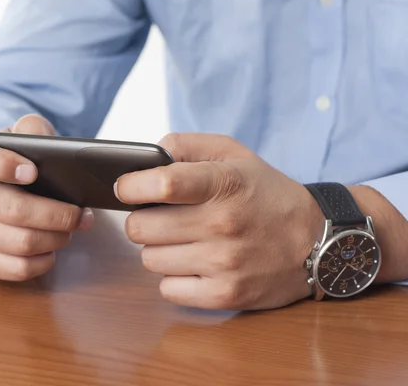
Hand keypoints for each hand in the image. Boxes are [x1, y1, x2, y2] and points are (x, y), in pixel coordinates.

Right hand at [0, 114, 93, 280]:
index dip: (1, 165)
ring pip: (20, 242)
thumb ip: (32, 129)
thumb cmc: (22, 161)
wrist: (8, 189)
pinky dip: (44, 262)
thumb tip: (37, 137)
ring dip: (55, 238)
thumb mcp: (28, 136)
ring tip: (71, 229)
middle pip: (12, 210)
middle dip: (56, 214)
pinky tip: (53, 250)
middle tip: (80, 214)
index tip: (32, 171)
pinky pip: (16, 268)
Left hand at [115, 133, 324, 309]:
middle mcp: (223, 225)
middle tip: (160, 218)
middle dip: (142, 220)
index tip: (124, 188)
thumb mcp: (234, 155)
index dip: (131, 186)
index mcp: (224, 184)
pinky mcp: (226, 295)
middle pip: (141, 228)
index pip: (162, 184)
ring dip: (159, 250)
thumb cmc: (267, 195)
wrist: (317, 241)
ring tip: (183, 241)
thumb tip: (146, 158)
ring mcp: (224, 264)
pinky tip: (193, 265)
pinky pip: (167, 289)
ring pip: (149, 260)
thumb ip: (187, 145)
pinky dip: (173, 278)